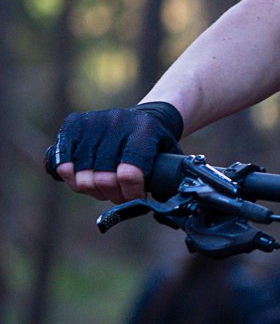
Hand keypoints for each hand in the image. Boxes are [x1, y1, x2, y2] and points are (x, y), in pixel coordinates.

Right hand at [45, 102, 183, 202]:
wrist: (147, 116)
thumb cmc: (159, 145)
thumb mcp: (172, 158)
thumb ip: (168, 181)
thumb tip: (160, 207)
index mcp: (144, 130)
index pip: (129, 173)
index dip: (131, 193)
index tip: (138, 197)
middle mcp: (116, 123)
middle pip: (104, 177)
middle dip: (114, 195)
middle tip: (121, 197)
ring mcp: (93, 122)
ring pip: (83, 174)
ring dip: (94, 190)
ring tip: (105, 189)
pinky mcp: (74, 125)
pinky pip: (63, 161)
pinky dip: (71, 176)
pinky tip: (81, 180)